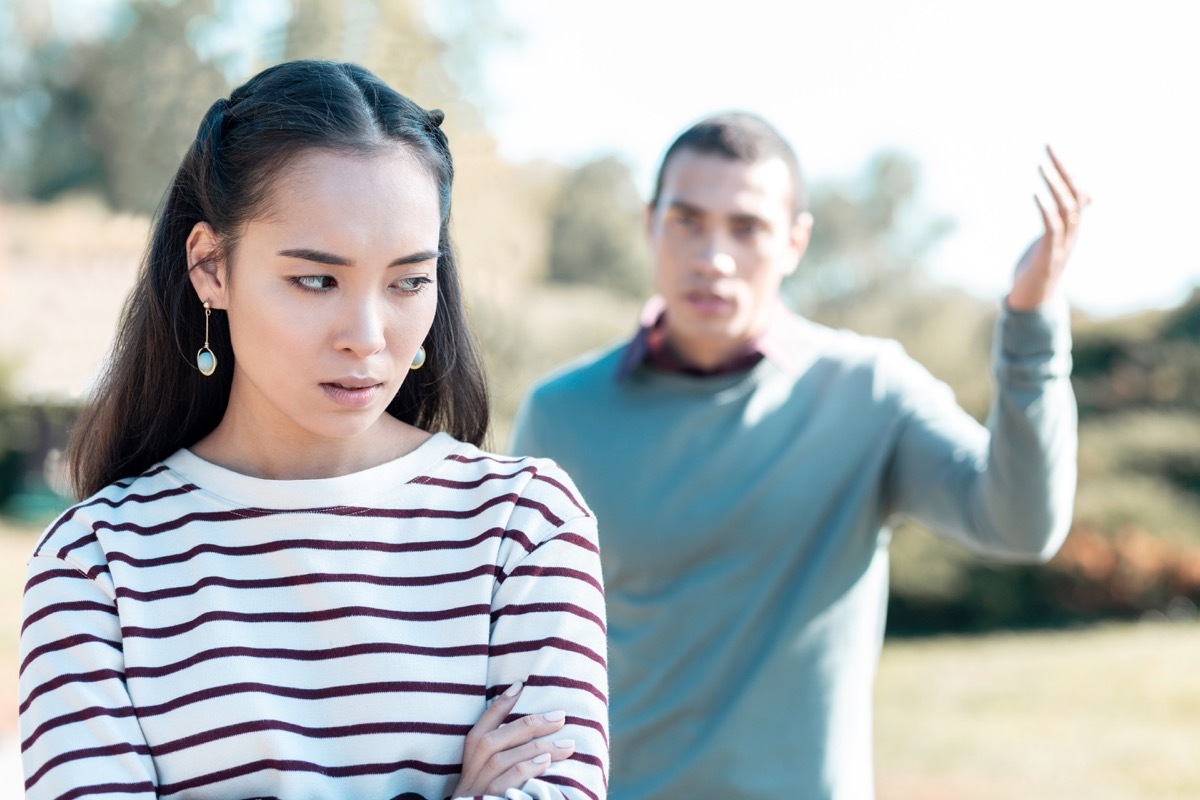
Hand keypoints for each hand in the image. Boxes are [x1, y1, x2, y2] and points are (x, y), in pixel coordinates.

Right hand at [452, 680, 576, 797]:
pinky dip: (525, 769)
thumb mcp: (492, 781)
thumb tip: (541, 734)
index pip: (480, 728)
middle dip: (527, 724)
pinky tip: (545, 762)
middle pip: (492, 741)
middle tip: (561, 716)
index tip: (521, 684)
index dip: (499, 705)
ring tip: (567, 743)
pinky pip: (503, 785)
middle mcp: (468, 776)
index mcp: (468, 764)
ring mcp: (475, 792)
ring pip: (501, 760)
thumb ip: (508, 757)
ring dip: (536, 747)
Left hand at [1007, 145, 1090, 310]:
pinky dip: (1046, 208)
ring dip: (1054, 186)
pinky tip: (1036, 193)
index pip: (1076, 190)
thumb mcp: (1055, 236)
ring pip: (1066, 208)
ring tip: (1041, 166)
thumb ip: (1066, 215)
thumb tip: (1087, 195)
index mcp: (1072, 225)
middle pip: (1074, 194)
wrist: (1034, 300)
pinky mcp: (1050, 255)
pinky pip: (1052, 228)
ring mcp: (1063, 243)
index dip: (1065, 169)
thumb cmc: (1042, 266)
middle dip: (1062, 169)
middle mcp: (1073, 231)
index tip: (1051, 148)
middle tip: (1048, 147)